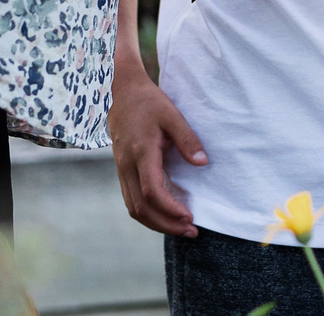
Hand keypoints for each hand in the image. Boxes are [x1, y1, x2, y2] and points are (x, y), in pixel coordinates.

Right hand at [108, 67, 205, 236]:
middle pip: (140, 208)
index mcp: (140, 152)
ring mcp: (121, 169)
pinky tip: (166, 214)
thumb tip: (202, 163)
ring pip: (133, 208)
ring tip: (181, 228)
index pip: (151, 191)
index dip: (170, 209)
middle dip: (165, 224)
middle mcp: (127, 165)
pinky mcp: (122, 170)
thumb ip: (187, 138)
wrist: (121, 93)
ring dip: (156, 223)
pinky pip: (131, 199)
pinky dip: (148, 212)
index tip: (190, 217)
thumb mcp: (172, 114)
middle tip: (191, 231)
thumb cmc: (149, 102)